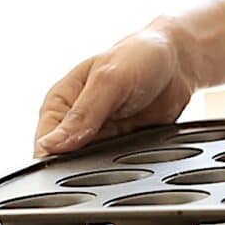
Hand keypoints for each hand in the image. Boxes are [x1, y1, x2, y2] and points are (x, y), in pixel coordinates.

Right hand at [34, 26, 197, 156]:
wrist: (179, 61)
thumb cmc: (139, 57)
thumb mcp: (108, 81)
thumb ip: (83, 115)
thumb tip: (51, 145)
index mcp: (61, 101)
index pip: (45, 140)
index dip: (52, 158)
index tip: (66, 168)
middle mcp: (76, 119)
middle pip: (66, 157)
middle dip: (78, 165)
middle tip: (98, 162)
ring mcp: (100, 133)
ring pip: (91, 162)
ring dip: (102, 165)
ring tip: (118, 155)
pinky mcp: (123, 142)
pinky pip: (117, 162)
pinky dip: (123, 164)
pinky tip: (131, 161)